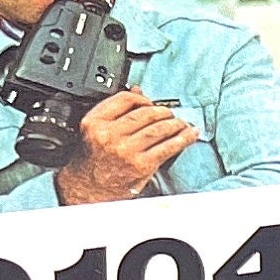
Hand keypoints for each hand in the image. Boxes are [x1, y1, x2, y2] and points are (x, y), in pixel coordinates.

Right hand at [54, 89, 200, 204]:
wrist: (89, 187)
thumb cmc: (94, 159)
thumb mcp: (98, 130)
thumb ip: (117, 111)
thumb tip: (138, 91)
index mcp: (95, 122)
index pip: (124, 99)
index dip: (143, 98)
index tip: (151, 102)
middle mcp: (109, 135)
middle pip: (145, 114)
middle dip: (163, 112)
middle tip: (170, 114)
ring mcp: (126, 150)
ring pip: (158, 129)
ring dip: (175, 124)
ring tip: (182, 123)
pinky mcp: (141, 164)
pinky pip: (167, 147)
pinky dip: (183, 139)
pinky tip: (190, 135)